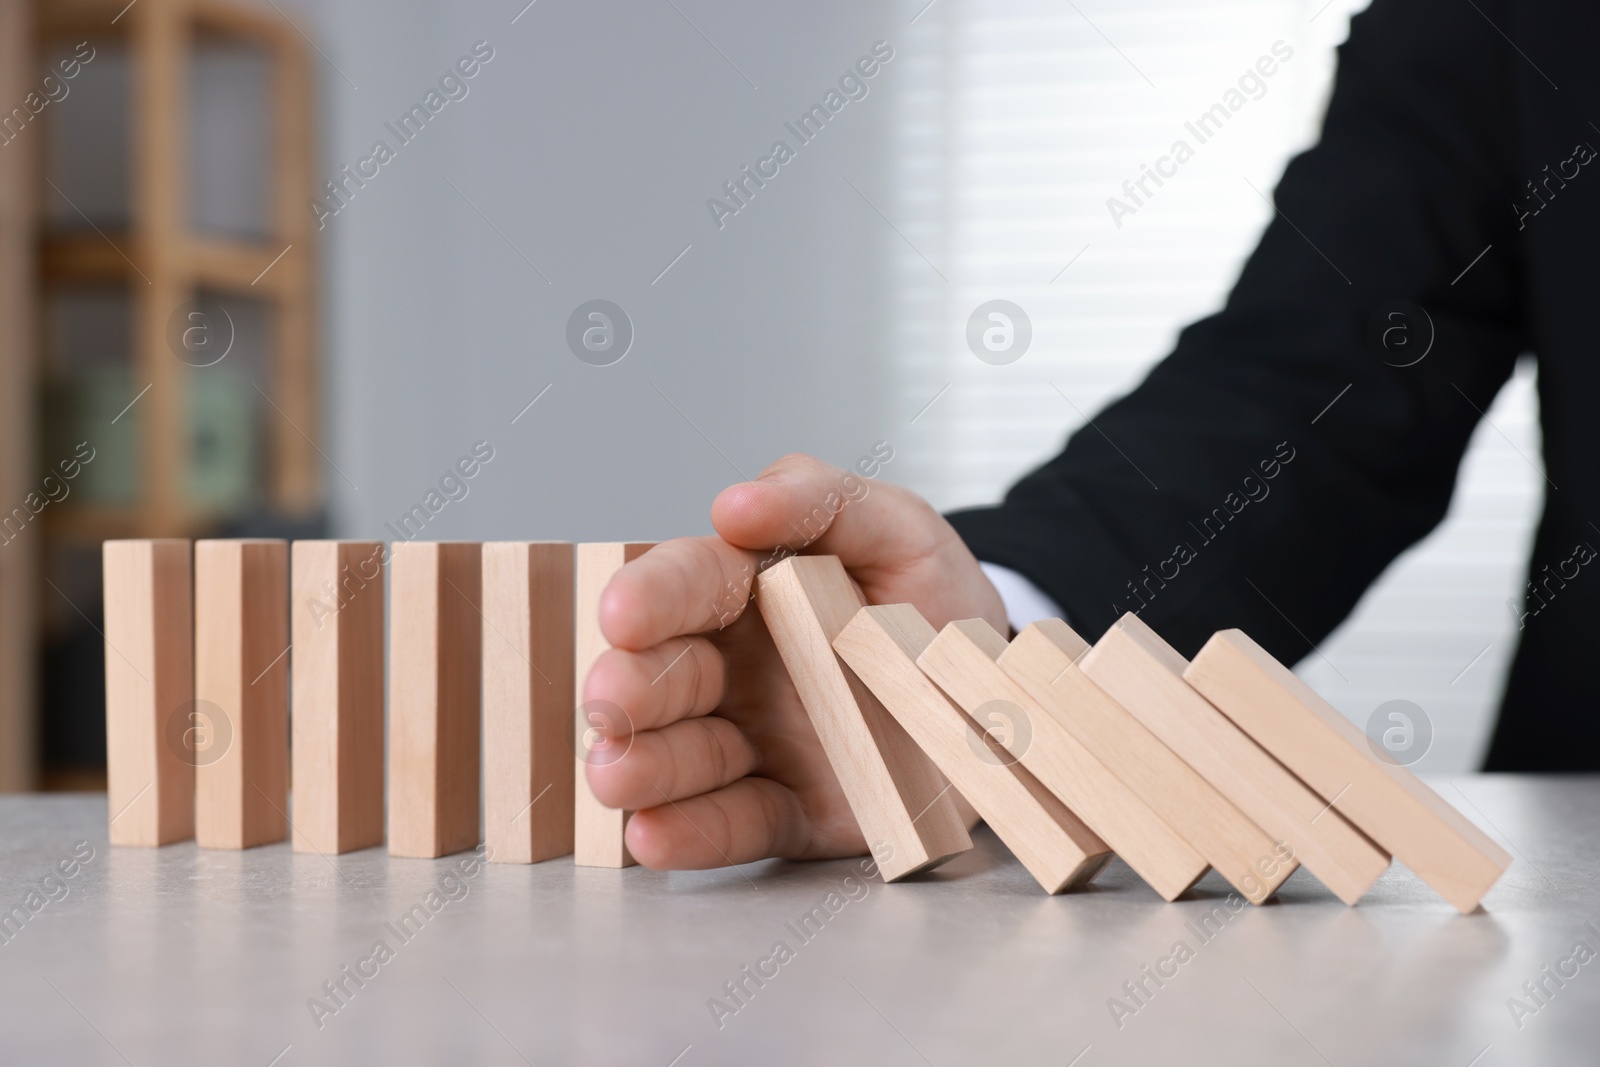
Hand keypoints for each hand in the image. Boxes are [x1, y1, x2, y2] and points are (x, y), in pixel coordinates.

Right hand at [582, 453, 1005, 868]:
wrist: (992, 687)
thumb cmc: (928, 596)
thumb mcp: (898, 529)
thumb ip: (822, 500)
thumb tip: (736, 504)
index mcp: (747, 589)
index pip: (687, 585)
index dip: (651, 598)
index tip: (624, 615)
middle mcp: (733, 669)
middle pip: (667, 677)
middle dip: (631, 688)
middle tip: (611, 699)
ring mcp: (755, 745)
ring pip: (683, 757)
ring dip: (643, 767)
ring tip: (615, 775)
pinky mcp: (787, 813)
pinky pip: (735, 826)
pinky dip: (691, 835)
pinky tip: (653, 834)